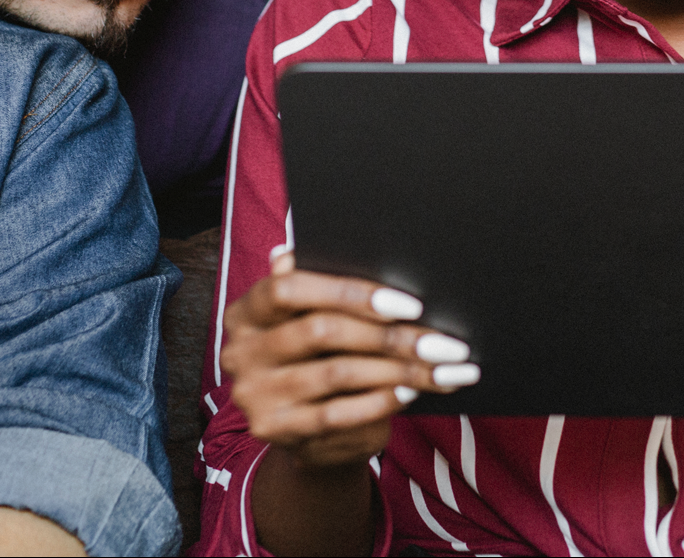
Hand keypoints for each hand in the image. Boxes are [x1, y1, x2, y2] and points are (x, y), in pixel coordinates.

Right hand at [221, 252, 479, 469]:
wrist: (308, 430)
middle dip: (390, 335)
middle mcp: (240, 351)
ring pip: (337, 372)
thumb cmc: (321, 356)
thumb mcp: (316, 319)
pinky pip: (337, 414)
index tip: (409, 304)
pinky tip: (412, 391)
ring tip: (441, 368)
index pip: (289, 288)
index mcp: (246, 311)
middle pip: (321, 331)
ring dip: (397, 370)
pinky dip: (380, 400)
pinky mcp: (274, 431)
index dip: (350, 292)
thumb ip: (324, 286)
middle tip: (443, 342)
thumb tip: (354, 252)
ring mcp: (253, 395)